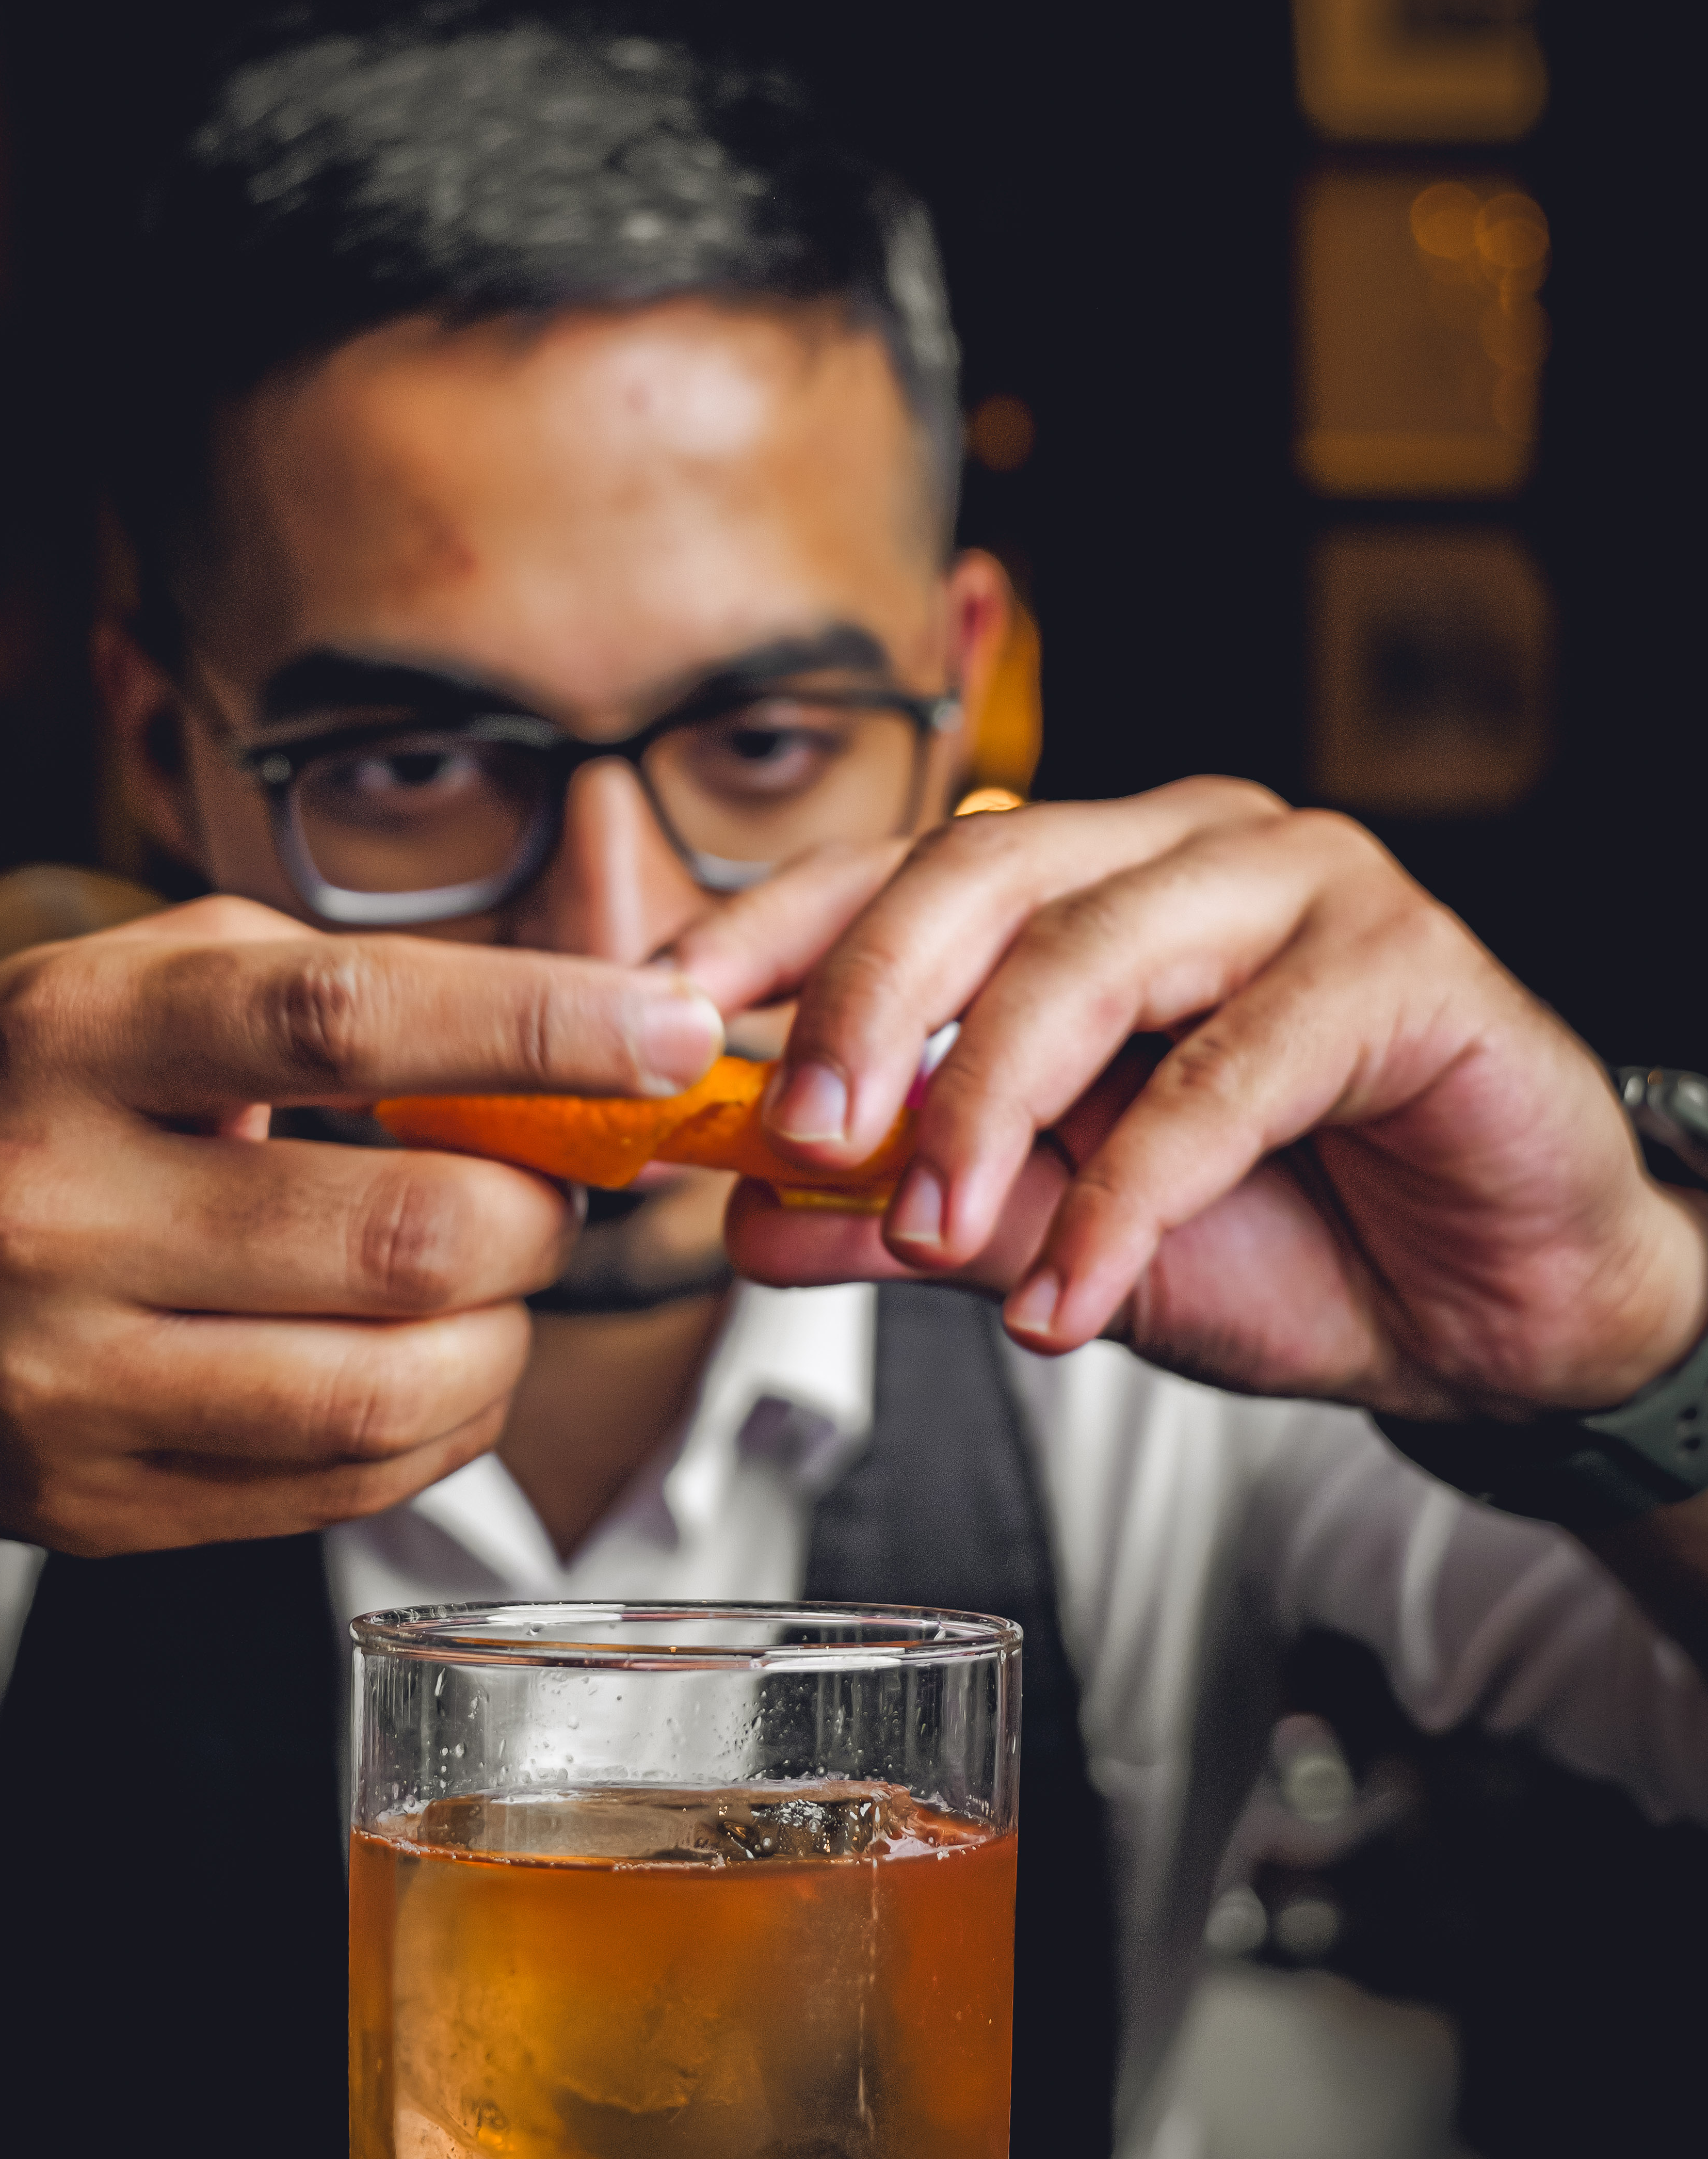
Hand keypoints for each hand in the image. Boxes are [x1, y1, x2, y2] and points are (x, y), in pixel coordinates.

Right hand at [0, 895, 721, 1555]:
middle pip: (402, 1241)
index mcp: (73, 1045)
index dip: (534, 1029)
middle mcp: (54, 1216)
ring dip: (504, 1339)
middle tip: (544, 1186)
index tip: (673, 1032)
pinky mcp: (94, 1511)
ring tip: (483, 1283)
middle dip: (535, 1219)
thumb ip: (331, 996)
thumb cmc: (9, 1098)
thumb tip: (566, 1045)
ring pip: (395, 1395)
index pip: (339, 1023)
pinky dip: (439, 1428)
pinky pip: (347, 1491)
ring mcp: (66, 1386)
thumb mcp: (129, 983)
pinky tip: (422, 1366)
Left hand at [674, 783, 1707, 1420]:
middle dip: (861, 1010)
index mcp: (1089, 883)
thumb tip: (751, 1218)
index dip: (767, 934)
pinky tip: (1071, 1304)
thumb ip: (914, 1216)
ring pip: (1092, 956)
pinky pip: (1228, 1075)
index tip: (665, 1021)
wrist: (1494, 1307)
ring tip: (928, 1236)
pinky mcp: (1405, 968)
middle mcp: (1184, 851)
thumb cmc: (1293, 1238)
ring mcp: (1302, 887)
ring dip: (984, 1110)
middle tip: (797, 1140)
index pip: (892, 871)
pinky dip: (1129, 1200)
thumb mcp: (1060, 1240)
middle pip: (975, 875)